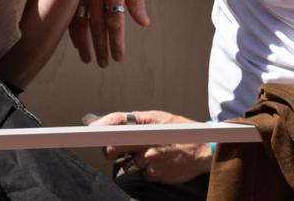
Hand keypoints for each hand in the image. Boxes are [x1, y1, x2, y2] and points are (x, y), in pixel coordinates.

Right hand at [69, 0, 150, 65]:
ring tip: (89, 58)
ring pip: (80, 23)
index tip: (118, 57)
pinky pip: (70, 13)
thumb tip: (143, 23)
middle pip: (98, 26)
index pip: (115, 21)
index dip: (116, 42)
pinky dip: (72, 30)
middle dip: (101, 47)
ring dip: (85, 43)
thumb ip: (136, 0)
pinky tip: (76, 41)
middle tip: (103, 64)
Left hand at [89, 110, 212, 183]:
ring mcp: (150, 157)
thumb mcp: (158, 118)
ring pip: (124, 164)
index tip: (89, 130)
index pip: (117, 121)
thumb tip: (102, 122)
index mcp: (146, 120)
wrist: (204, 150)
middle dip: (112, 150)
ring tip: (147, 155)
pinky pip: (139, 175)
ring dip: (131, 162)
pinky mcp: (154, 174)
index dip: (101, 126)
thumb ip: (132, 120)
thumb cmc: (177, 131)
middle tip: (122, 149)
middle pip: (112, 147)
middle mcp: (146, 138)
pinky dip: (145, 171)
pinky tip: (158, 164)